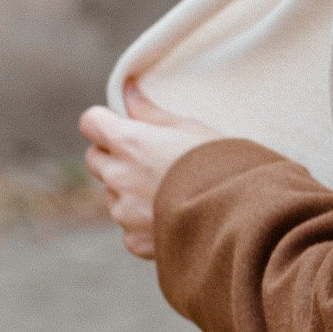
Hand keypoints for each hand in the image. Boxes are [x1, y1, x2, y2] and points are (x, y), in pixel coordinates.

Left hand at [79, 81, 223, 259]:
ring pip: (112, 194)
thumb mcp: (190, 128)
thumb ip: (150, 113)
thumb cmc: (221, 164)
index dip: (105, 122)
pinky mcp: (133, 240)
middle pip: (94, 159)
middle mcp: (118, 177)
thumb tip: (128, 91)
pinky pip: (127, 226)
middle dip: (114, 156)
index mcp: (129, 143)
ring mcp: (123, 212)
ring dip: (128, 190)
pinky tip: (173, 217)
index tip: (123, 126)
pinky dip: (143, 222)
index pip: (90, 122)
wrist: (241, 216)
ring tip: (169, 192)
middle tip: (148, 158)